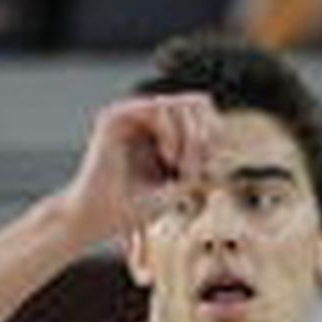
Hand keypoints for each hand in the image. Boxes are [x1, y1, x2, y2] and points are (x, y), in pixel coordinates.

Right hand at [58, 93, 221, 248]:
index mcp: (158, 132)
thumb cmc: (133, 209)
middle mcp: (144, 118)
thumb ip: (198, 165)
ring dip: (189, 138)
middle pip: (194, 102)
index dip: (214, 131)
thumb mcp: (178, 186)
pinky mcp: (115, 116)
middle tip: (197, 167)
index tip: (213, 164)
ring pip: (178, 103)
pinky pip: (158, 108)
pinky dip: (172, 133)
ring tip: (181, 167)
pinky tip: (169, 158)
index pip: (198, 111)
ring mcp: (129, 115)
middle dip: (203, 135)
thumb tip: (223, 147)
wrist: (97, 219)